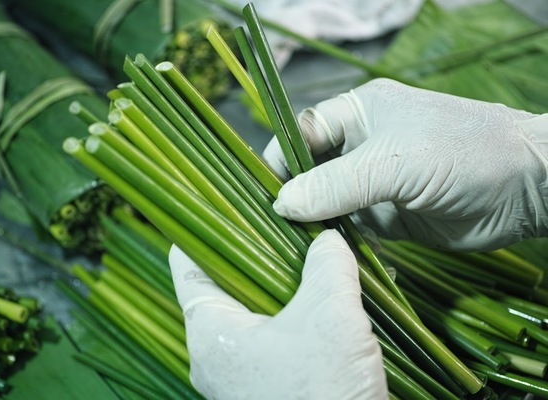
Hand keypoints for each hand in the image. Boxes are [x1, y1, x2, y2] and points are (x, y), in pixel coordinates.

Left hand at [169, 229, 386, 399]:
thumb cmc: (324, 396)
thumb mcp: (331, 317)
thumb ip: (327, 266)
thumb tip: (327, 238)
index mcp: (210, 331)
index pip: (188, 259)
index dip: (204, 222)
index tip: (226, 194)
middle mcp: (215, 350)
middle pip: (224, 279)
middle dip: (256, 248)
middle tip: (283, 217)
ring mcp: (240, 369)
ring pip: (253, 305)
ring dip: (283, 279)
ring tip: (311, 251)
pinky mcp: (266, 381)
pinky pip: (273, 331)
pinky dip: (295, 309)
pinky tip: (326, 294)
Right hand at [264, 78, 547, 250]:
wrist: (527, 189)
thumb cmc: (462, 154)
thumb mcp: (394, 163)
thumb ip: (336, 184)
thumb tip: (282, 202)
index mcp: (356, 114)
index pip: (300, 132)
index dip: (280, 160)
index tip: (265, 194)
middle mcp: (358, 147)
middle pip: (308, 171)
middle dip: (292, 197)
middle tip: (276, 228)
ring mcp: (371, 184)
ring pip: (325, 204)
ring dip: (312, 223)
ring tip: (293, 248)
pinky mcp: (385, 217)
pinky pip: (348, 230)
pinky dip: (336, 243)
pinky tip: (324, 257)